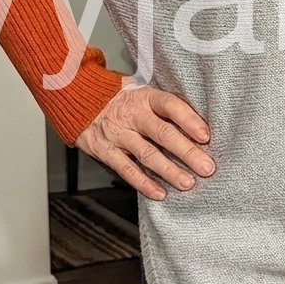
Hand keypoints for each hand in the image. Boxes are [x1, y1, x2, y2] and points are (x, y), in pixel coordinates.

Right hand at [74, 78, 212, 199]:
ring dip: (169, 171)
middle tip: (206, 167)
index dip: (189, 120)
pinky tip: (160, 193)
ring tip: (188, 183)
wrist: (78, 97)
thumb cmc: (119, 97)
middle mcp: (132, 115)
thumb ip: (164, 105)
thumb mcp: (141, 90)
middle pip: (163, 133)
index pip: (170, 105)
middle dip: (187, 152)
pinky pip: (126, 170)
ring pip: (147, 154)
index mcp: (144, 97)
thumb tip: (199, 122)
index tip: (206, 135)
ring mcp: (118, 134)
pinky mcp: (105, 151)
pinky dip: (143, 183)